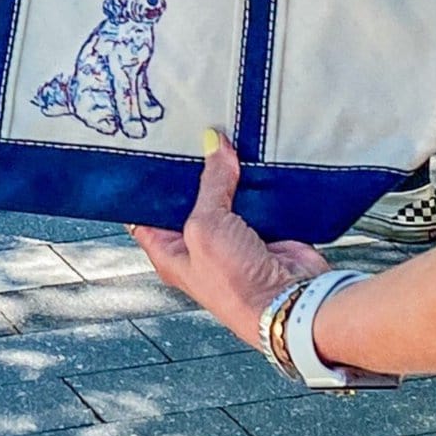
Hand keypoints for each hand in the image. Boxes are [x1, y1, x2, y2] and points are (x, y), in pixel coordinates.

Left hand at [130, 130, 330, 346]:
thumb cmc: (236, 284)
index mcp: (171, 251)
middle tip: (191, 135)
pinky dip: (257, 179)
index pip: (148, 212)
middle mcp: (200, 243)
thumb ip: (210, 184)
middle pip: (190, 196)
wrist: (290, 301)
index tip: (147, 151)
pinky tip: (253, 155)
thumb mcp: (206, 227)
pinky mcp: (264, 229)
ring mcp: (233, 235)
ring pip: (227, 192)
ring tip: (224, 136)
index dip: (146, 184)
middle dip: (193, 169)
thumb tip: (214, 145)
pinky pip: (257, 196)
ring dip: (229, 171)